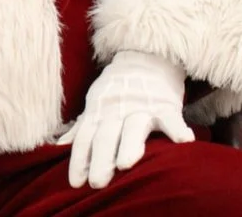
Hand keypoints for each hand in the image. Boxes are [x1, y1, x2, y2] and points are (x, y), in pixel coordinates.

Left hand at [57, 50, 193, 188]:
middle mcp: (116, 110)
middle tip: (97, 183)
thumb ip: (81, 128)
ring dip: (129, 145)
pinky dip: (177, 128)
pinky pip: (171, 117)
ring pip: (133, 128)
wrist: (144, 57)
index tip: (76, 184)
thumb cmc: (116, 89)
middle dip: (100, 160)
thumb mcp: (95, 105)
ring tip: (125, 164)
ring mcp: (141, 106)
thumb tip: (58, 147)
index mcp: (97, 112)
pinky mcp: (164, 104)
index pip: (84, 139)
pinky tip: (183, 141)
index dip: (79, 160)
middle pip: (105, 137)